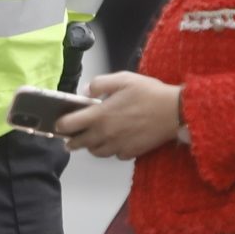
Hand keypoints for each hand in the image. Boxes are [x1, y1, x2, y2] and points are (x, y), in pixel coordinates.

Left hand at [59, 72, 182, 160]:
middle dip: (71, 141)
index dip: (61, 124)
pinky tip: (116, 141)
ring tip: (93, 139)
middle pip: (79, 144)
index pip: (69, 125)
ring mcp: (117, 145)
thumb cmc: (150, 93)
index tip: (60, 123)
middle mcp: (105, 134)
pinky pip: (114, 155)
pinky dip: (112, 150)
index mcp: (100, 115)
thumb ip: (100, 84)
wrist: (174, 112)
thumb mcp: (123, 79)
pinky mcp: (130, 152)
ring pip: (95, 152)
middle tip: (70, 138)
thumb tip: (86, 92)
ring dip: (91, 146)